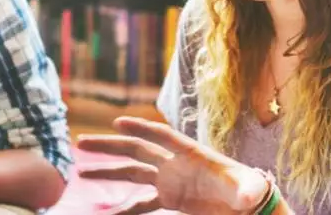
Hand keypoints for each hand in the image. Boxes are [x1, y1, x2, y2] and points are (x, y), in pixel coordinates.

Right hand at [76, 117, 275, 214]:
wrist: (246, 206)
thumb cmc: (249, 192)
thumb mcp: (248, 190)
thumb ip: (246, 191)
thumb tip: (247, 197)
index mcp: (191, 154)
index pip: (161, 136)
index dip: (140, 128)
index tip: (117, 123)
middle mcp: (175, 163)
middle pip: (137, 150)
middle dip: (109, 146)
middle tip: (81, 142)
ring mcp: (170, 180)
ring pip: (132, 173)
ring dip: (107, 172)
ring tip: (81, 172)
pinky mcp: (170, 197)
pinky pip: (141, 202)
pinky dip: (124, 208)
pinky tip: (106, 212)